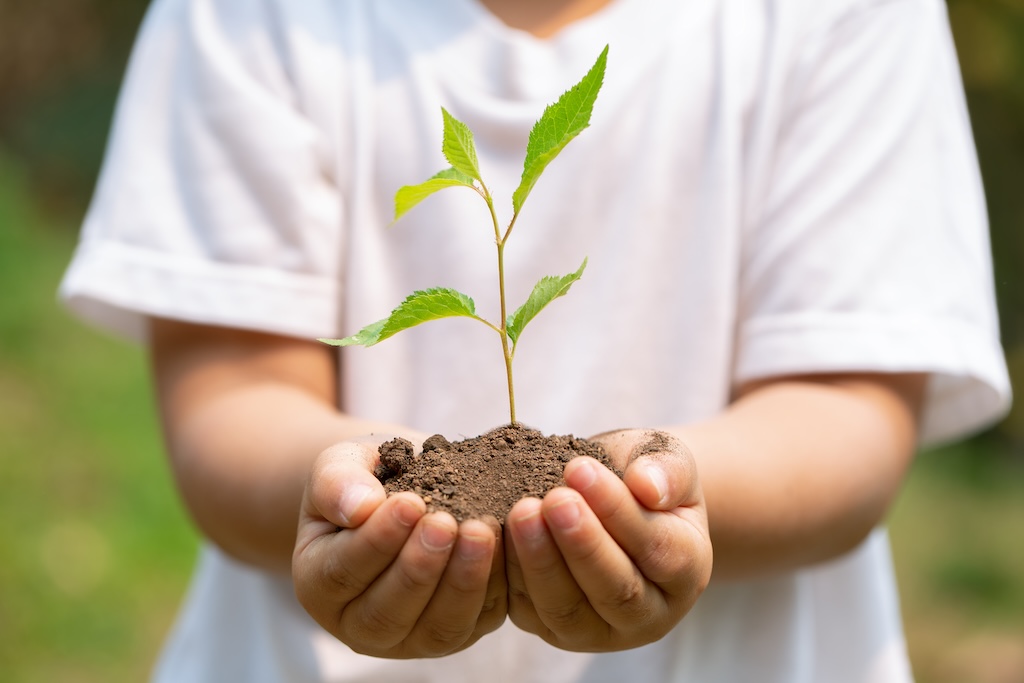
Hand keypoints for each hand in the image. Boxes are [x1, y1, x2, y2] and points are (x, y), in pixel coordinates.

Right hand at [292, 439, 507, 657]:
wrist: (405, 486)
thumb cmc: (365, 479)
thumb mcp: (340, 466)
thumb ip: (337, 483)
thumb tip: (359, 507)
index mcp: (319, 585)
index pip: (343, 573)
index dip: (377, 540)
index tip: (409, 503)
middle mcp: (361, 624)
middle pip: (388, 614)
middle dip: (420, 568)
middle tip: (445, 522)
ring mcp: (413, 637)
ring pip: (438, 628)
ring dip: (463, 581)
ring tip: (481, 531)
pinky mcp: (460, 630)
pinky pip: (481, 619)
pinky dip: (496, 583)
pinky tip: (506, 543)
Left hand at [504, 429, 711, 651]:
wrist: (611, 497)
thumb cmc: (642, 478)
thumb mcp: (665, 459)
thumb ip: (667, 470)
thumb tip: (648, 486)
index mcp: (687, 571)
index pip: (656, 549)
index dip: (618, 512)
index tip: (580, 468)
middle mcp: (649, 614)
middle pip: (616, 591)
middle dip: (580, 544)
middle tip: (552, 499)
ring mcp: (600, 630)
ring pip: (568, 610)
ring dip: (540, 563)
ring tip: (522, 512)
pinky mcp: (553, 630)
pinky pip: (528, 611)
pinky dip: (511, 574)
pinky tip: (498, 532)